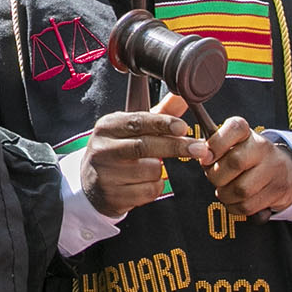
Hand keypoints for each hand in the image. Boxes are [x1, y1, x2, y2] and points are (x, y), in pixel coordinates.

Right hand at [81, 94, 207, 217]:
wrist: (92, 184)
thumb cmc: (119, 151)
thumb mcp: (133, 129)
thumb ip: (160, 114)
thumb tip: (183, 96)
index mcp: (107, 126)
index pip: (138, 122)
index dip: (163, 124)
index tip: (183, 127)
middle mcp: (103, 149)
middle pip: (145, 146)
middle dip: (175, 147)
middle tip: (199, 149)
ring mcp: (106, 174)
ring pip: (151, 170)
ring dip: (159, 170)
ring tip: (148, 168)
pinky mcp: (114, 195)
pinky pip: (149, 190)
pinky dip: (154, 187)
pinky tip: (143, 183)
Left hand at [202, 115, 291, 216]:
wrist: (282, 171)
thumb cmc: (244, 158)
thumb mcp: (229, 146)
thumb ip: (212, 148)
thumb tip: (200, 154)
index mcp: (247, 133)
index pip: (235, 128)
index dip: (216, 143)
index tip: (206, 158)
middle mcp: (263, 147)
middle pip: (235, 163)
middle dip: (216, 176)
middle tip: (214, 177)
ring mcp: (273, 170)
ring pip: (241, 189)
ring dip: (225, 194)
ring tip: (224, 190)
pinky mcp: (277, 192)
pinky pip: (247, 206)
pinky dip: (234, 206)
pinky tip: (234, 199)